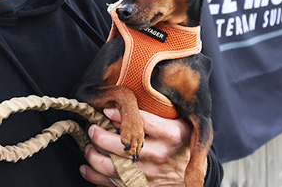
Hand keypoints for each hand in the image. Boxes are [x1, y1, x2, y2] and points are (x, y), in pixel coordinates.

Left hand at [80, 108, 197, 185]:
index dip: (120, 116)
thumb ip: (156, 112)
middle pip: (122, 146)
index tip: (106, 111)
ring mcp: (150, 173)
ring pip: (114, 167)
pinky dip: (95, 176)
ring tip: (88, 147)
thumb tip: (123, 103)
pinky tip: (86, 167)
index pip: (142, 122)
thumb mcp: (178, 123)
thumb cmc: (181, 143)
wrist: (194, 174)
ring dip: (94, 157)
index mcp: (171, 135)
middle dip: (100, 137)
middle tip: (92, 129)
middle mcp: (160, 155)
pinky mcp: (142, 186)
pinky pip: (113, 183)